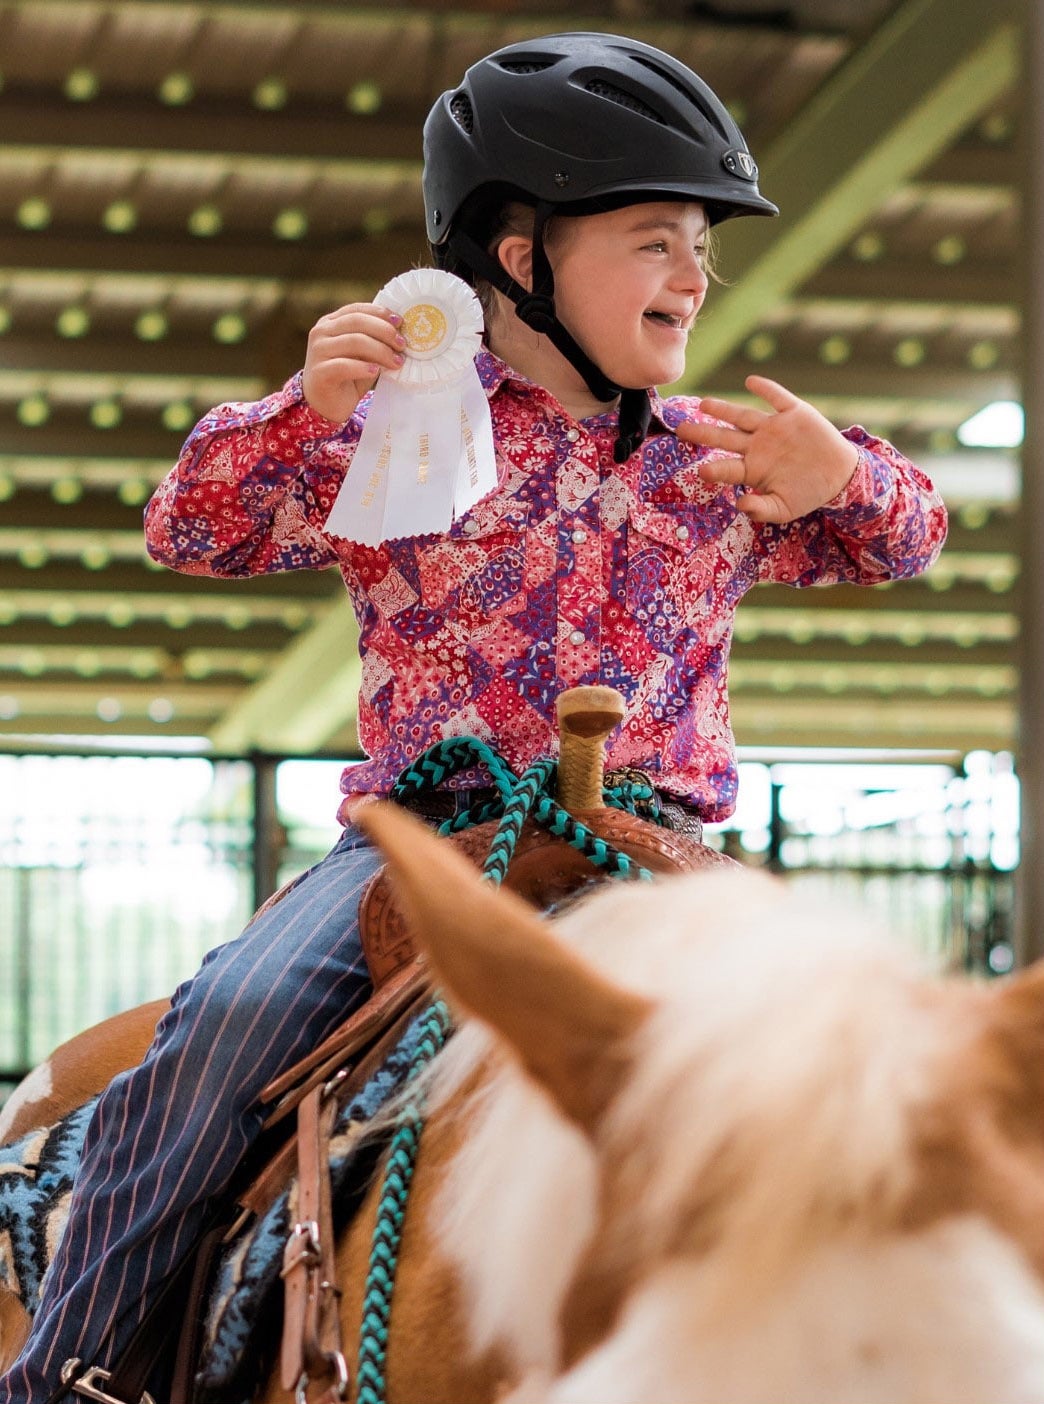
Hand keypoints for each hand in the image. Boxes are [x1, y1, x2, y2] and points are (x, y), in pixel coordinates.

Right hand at [302, 302, 405, 423]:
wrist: (326, 405)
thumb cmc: (348, 377)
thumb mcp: (362, 354)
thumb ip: (373, 340)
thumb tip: (400, 333)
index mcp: (330, 322)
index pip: (357, 310)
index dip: (380, 313)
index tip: (401, 322)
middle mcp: (320, 332)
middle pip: (357, 322)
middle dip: (384, 331)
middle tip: (402, 344)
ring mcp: (318, 351)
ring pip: (353, 341)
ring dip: (380, 350)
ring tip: (396, 362)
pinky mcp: (319, 372)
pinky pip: (344, 366)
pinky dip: (363, 367)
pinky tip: (376, 371)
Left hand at [676, 375, 858, 522]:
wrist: (840, 475)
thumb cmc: (808, 493)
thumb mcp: (785, 509)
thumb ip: (762, 509)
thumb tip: (740, 505)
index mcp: (753, 470)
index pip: (728, 468)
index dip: (715, 470)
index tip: (700, 471)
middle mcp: (758, 446)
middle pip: (725, 438)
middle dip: (703, 434)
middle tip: (681, 430)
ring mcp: (774, 429)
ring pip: (743, 416)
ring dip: (724, 410)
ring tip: (703, 404)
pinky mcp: (794, 413)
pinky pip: (777, 398)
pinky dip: (765, 389)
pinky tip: (750, 382)